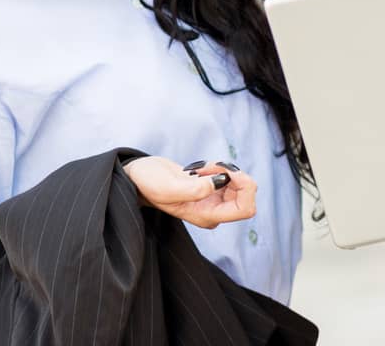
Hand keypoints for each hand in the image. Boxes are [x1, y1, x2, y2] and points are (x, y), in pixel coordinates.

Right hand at [121, 157, 256, 228]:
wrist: (138, 177)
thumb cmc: (148, 184)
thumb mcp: (169, 187)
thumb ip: (196, 189)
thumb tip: (222, 182)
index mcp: (206, 216)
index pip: (246, 209)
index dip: (245, 187)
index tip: (229, 172)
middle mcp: (213, 212)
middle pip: (247, 195)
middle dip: (233, 175)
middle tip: (210, 167)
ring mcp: (213, 201)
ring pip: (239, 184)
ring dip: (223, 169)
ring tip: (200, 168)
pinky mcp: (211, 189)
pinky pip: (229, 177)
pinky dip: (219, 167)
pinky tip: (201, 168)